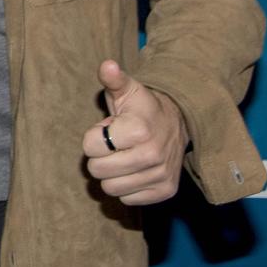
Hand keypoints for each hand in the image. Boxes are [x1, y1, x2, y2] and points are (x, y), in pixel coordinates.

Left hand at [81, 60, 188, 205]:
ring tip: (125, 156)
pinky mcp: (166, 191)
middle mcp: (152, 154)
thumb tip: (108, 66)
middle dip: (100, 158)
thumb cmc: (142, 107)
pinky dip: (128, 187)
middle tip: (116, 145)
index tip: (109, 129)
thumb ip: (113, 79)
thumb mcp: (127, 90)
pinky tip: (137, 170)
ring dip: (113, 174)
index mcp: (138, 129)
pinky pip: (128, 200)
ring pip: (111, 189)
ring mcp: (161, 174)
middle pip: (97, 171)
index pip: (89, 147)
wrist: (177, 123)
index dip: (94, 137)